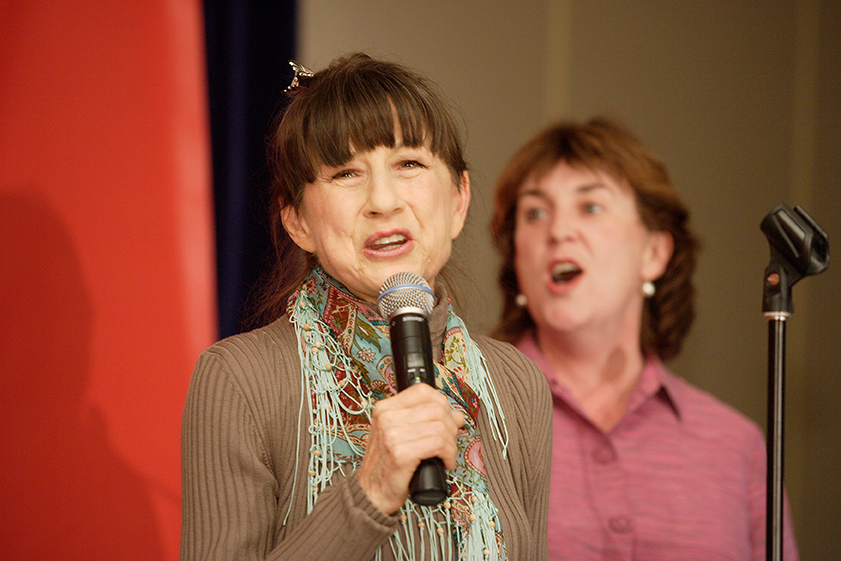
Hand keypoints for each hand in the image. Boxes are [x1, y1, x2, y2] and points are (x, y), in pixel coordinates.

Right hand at [356, 383, 464, 513]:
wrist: (371, 494)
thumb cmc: (387, 466)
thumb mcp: (401, 435)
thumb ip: (424, 421)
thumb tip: (456, 415)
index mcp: (385, 408)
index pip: (423, 391)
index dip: (442, 404)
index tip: (447, 419)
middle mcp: (386, 418)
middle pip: (436, 408)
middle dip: (451, 426)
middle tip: (448, 442)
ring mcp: (392, 435)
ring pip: (440, 427)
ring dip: (451, 444)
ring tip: (445, 455)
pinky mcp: (400, 454)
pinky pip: (438, 444)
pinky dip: (449, 455)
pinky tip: (444, 463)